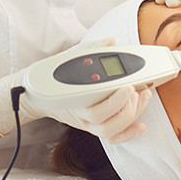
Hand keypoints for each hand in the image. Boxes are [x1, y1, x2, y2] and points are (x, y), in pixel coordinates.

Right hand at [0, 40, 151, 142]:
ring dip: (131, 116)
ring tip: (142, 97)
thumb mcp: (72, 56)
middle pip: (105, 121)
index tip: (128, 86)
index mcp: (73, 99)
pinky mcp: (93, 126)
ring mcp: (87, 123)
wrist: (38, 93)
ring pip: (110, 131)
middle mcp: (80, 115)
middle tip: (136, 88)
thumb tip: (111, 41)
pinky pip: (111, 138)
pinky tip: (141, 124)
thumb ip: (92, 49)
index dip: (114, 101)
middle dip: (126, 107)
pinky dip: (128, 134)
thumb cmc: (56, 73)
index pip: (94, 108)